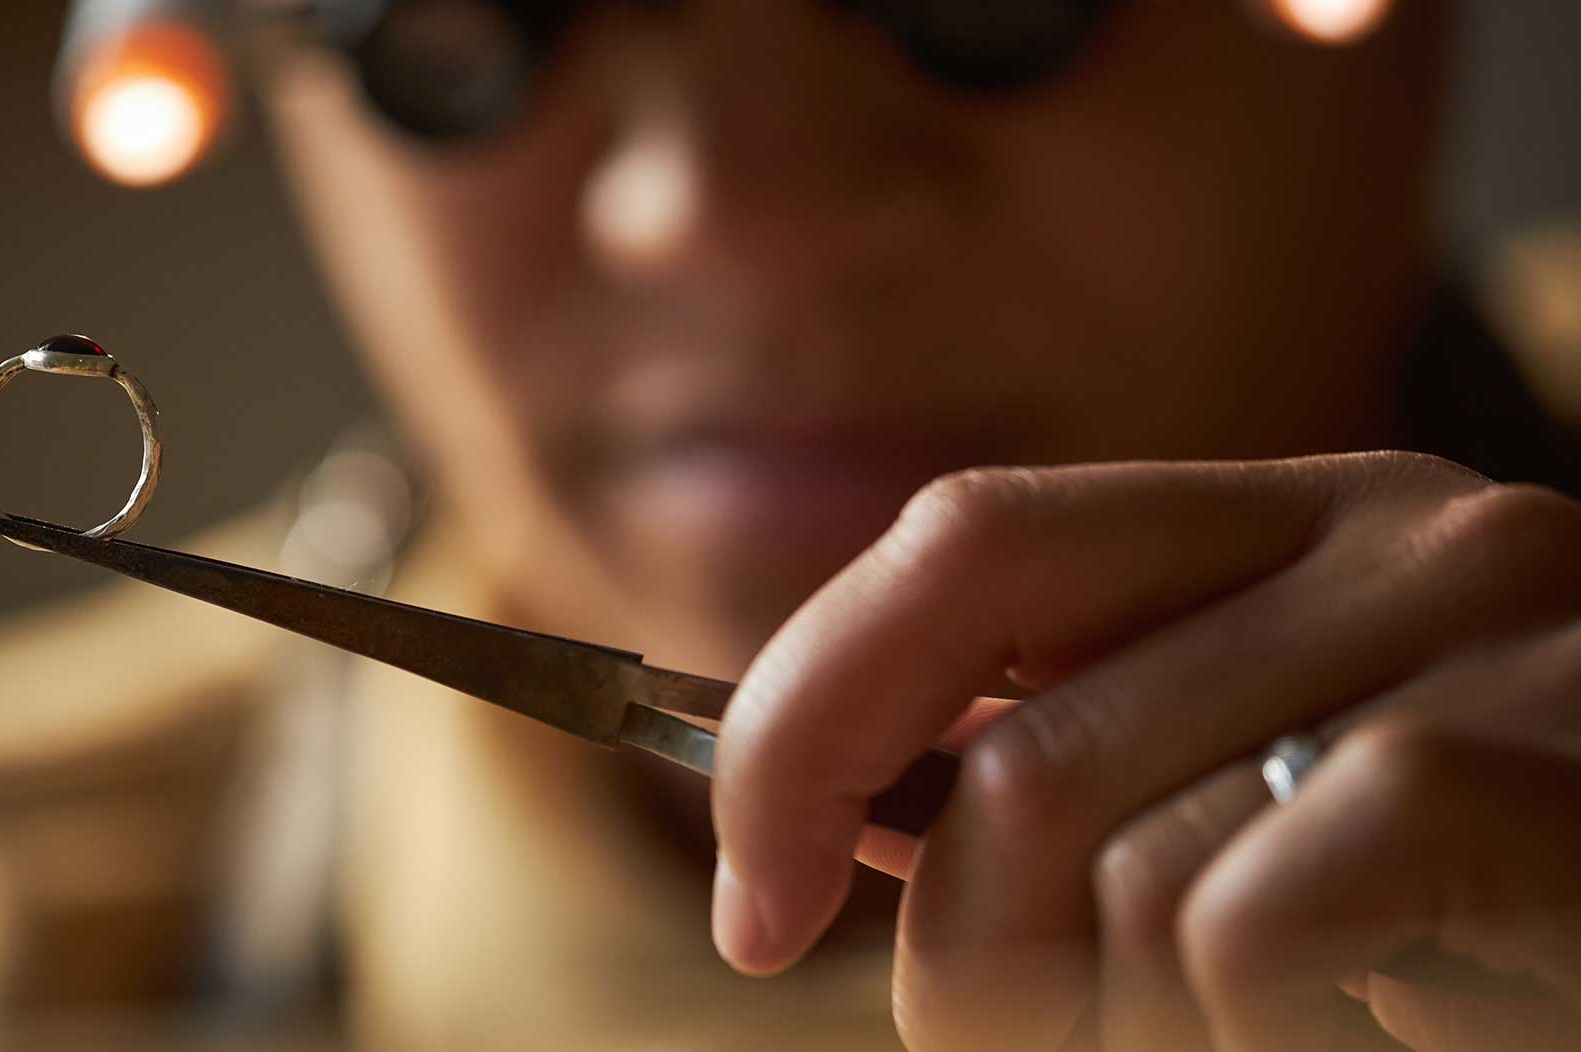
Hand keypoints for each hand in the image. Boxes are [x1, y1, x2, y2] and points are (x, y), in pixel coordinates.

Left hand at [709, 453, 1580, 1051]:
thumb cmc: (1475, 906)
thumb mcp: (1251, 793)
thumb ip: (1076, 767)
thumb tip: (840, 817)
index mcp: (1284, 519)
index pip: (959, 544)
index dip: (802, 718)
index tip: (754, 897)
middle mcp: (1394, 530)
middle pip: (1010, 749)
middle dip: (950, 956)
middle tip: (988, 1050)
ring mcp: (1501, 631)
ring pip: (1119, 860)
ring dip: (1101, 1025)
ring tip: (1215, 1045)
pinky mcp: (1566, 770)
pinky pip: (1261, 915)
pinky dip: (1247, 1024)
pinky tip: (1352, 1030)